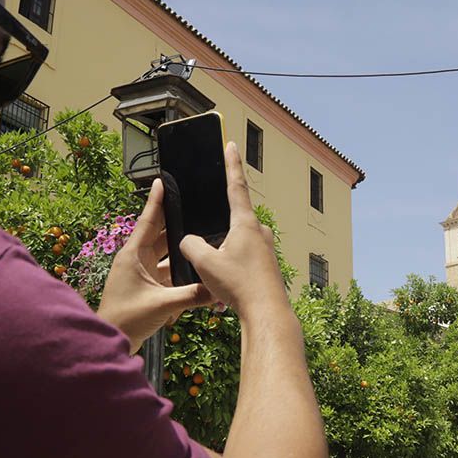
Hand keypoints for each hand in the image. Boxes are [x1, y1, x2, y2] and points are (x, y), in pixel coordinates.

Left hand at [97, 177, 214, 352]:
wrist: (111, 342)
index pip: (148, 221)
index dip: (156, 201)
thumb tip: (219, 289)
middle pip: (162, 236)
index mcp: (133, 255)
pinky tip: (196, 273)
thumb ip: (193, 295)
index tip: (162, 181)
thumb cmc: (126, 320)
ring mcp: (143, 274)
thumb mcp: (162, 304)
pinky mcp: (148, 287)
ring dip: (182, 253)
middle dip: (178, 224)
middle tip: (194, 208)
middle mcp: (137, 260)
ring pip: (167, 256)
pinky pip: (169, 274)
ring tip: (202, 241)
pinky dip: (181, 274)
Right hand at [179, 142, 288, 318]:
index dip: (231, 164)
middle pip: (231, 222)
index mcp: (245, 223)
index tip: (232, 144)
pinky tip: (226, 290)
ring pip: (235, 245)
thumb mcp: (205, 263)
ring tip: (219, 283)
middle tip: (211, 258)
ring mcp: (266, 248)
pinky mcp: (267, 264)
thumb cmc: (239, 286)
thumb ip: (191, 245)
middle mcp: (259, 231)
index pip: (235, 185)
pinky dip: (231, 272)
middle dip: (217, 236)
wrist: (267, 314)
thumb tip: (189, 241)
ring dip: (223, 259)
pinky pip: (242, 261)